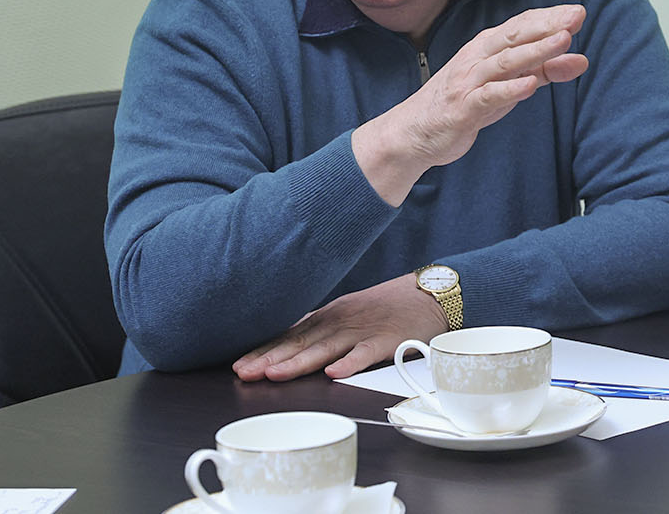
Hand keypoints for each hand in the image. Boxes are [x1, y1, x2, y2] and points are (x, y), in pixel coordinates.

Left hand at [232, 274, 447, 381]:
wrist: (428, 293)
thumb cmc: (386, 306)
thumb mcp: (347, 311)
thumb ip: (320, 328)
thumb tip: (286, 343)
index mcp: (328, 316)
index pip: (290, 335)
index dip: (264, 350)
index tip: (239, 365)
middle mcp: (340, 321)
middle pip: (300, 342)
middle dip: (270, 358)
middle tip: (244, 373)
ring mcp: (362, 329)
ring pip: (325, 348)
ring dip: (299, 362)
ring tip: (275, 374)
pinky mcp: (387, 339)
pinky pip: (366, 352)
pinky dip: (350, 362)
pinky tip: (335, 373)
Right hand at [353, 4, 588, 204]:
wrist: (415, 133)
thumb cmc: (467, 103)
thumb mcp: (509, 85)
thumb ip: (544, 70)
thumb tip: (582, 59)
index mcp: (488, 48)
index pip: (522, 25)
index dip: (550, 17)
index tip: (578, 12)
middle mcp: (477, 58)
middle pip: (514, 36)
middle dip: (546, 25)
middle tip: (576, 16)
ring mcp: (469, 81)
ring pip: (504, 62)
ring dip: (535, 50)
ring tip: (563, 41)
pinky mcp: (463, 108)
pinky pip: (488, 96)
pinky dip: (509, 90)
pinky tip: (531, 85)